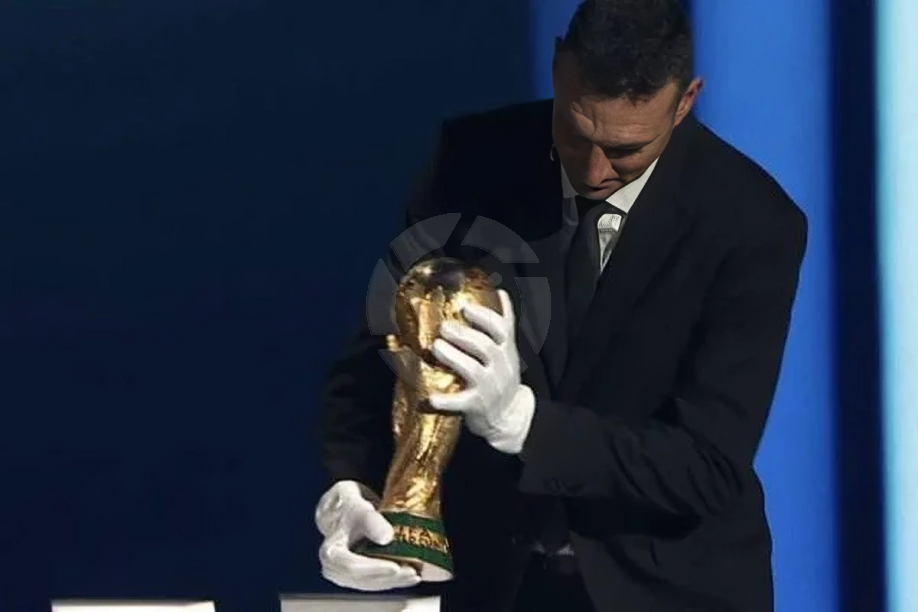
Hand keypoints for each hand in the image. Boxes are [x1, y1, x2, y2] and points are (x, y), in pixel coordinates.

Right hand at [316, 481, 420, 590]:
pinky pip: (377, 581)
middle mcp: (335, 569)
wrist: (345, 511)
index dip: (375, 569)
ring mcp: (347, 576)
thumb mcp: (359, 509)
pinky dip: (394, 579)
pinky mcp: (359, 577)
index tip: (395, 567)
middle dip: (389, 577)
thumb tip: (386, 537)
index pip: (352, 566)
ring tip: (415, 574)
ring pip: (373, 583)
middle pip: (364, 579)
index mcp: (330, 553)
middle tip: (412, 572)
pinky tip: (410, 576)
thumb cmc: (350, 508)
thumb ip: (372, 522)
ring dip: (395, 581)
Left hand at [429, 289, 535, 453]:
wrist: (510, 417)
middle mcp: (500, 368)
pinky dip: (445, 401)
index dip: (484, 317)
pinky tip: (430, 397)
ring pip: (472, 370)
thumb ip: (504, 324)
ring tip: (436, 347)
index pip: (501, 330)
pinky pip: (460, 403)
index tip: (465, 308)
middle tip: (444, 327)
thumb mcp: (508, 350)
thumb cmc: (503, 377)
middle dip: (463, 334)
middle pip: (484, 347)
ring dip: (453, 357)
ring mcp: (489, 388)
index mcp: (506, 351)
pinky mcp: (476, 406)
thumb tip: (501, 292)